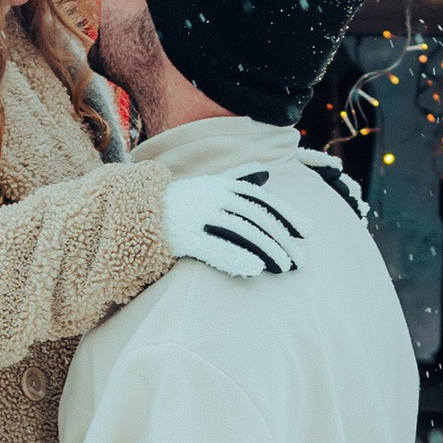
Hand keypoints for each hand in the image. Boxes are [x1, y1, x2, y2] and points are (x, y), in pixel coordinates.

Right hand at [162, 167, 307, 278]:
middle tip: (301, 261)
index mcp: (222, 185)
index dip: (287, 214)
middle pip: (256, 217)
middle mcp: (213, 196)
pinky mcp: (184, 235)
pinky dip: (236, 256)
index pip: (262, 199)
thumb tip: (265, 172)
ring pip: (241, 231)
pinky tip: (255, 270)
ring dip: (267, 250)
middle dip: (282, 239)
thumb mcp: (209, 186)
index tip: (309, 232)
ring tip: (284, 268)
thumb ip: (238, 179)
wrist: (133, 212)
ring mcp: (198, 214)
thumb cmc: (179, 203)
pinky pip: (215, 246)